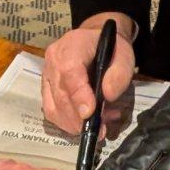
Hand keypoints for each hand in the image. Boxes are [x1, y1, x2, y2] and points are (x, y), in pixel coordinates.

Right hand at [42, 13, 135, 133]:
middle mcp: (52, 60)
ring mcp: (46, 75)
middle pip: (60, 95)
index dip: (79, 95)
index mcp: (71, 46)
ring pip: (52, 107)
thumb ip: (119, 74)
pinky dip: (67, 122)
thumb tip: (108, 96)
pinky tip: (85, 122)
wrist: (96, 39)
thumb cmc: (111, 47)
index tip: (90, 114)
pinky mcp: (45, 88)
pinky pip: (51, 110)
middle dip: (79, 118)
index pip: (69, 73)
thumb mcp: (124, 55)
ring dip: (73, 124)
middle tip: (101, 130)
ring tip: (97, 126)